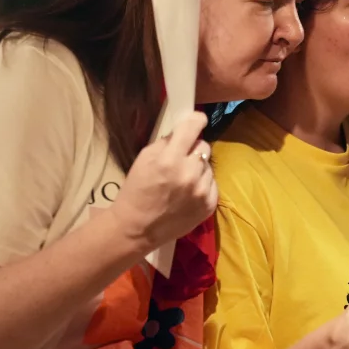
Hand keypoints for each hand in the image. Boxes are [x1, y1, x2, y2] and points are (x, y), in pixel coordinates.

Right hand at [107, 111, 217, 253]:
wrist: (137, 228)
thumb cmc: (136, 191)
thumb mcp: (143, 159)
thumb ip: (166, 142)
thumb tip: (183, 131)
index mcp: (170, 159)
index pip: (193, 127)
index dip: (196, 120)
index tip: (197, 120)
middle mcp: (189, 173)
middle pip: (204, 146)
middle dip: (193, 149)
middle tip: (180, 159)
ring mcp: (201, 190)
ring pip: (208, 165)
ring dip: (198, 168)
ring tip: (182, 180)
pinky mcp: (209, 204)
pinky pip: (212, 183)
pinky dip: (202, 184)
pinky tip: (188, 192)